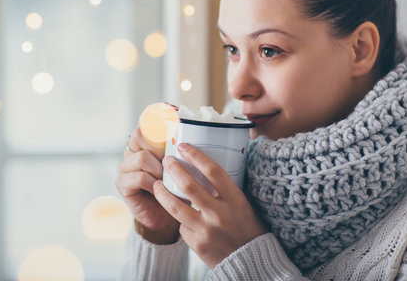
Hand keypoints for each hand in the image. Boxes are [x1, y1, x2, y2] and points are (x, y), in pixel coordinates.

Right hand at [115, 127, 179, 243]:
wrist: (166, 218)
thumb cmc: (175, 190)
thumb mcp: (181, 167)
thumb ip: (181, 151)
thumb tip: (197, 132)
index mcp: (144, 145)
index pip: (145, 126)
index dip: (157, 125)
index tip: (172, 124)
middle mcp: (131, 153)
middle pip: (139, 136)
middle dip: (158, 146)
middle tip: (172, 159)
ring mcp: (125, 168)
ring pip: (142, 157)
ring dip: (159, 168)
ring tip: (167, 179)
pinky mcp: (122, 184)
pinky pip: (139, 177)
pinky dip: (153, 183)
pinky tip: (159, 189)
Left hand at [153, 143, 265, 267]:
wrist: (249, 260)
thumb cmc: (246, 226)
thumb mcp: (241, 203)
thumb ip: (224, 188)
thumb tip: (203, 164)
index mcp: (235, 200)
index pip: (213, 171)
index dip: (195, 155)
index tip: (183, 146)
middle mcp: (220, 214)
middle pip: (189, 185)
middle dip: (173, 168)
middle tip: (166, 160)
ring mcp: (207, 230)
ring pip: (175, 206)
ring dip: (162, 192)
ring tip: (157, 184)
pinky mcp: (197, 244)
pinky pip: (182, 226)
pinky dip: (181, 219)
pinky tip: (181, 216)